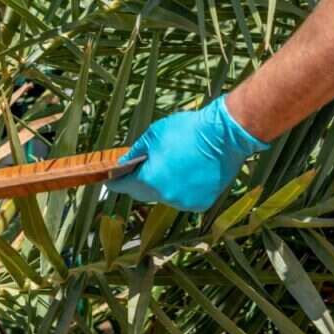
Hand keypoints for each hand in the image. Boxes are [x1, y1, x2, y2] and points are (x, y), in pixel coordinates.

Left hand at [106, 95, 268, 211]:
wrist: (224, 135)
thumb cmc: (187, 130)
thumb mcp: (154, 134)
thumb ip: (135, 152)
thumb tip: (123, 162)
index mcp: (150, 179)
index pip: (125, 186)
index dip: (116, 183)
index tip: (110, 181)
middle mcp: (165, 196)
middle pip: (144, 193)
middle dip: (138, 183)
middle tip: (136, 172)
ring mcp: (184, 202)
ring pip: (165, 196)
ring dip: (162, 185)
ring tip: (168, 168)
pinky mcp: (201, 203)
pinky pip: (183, 198)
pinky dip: (181, 189)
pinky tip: (186, 174)